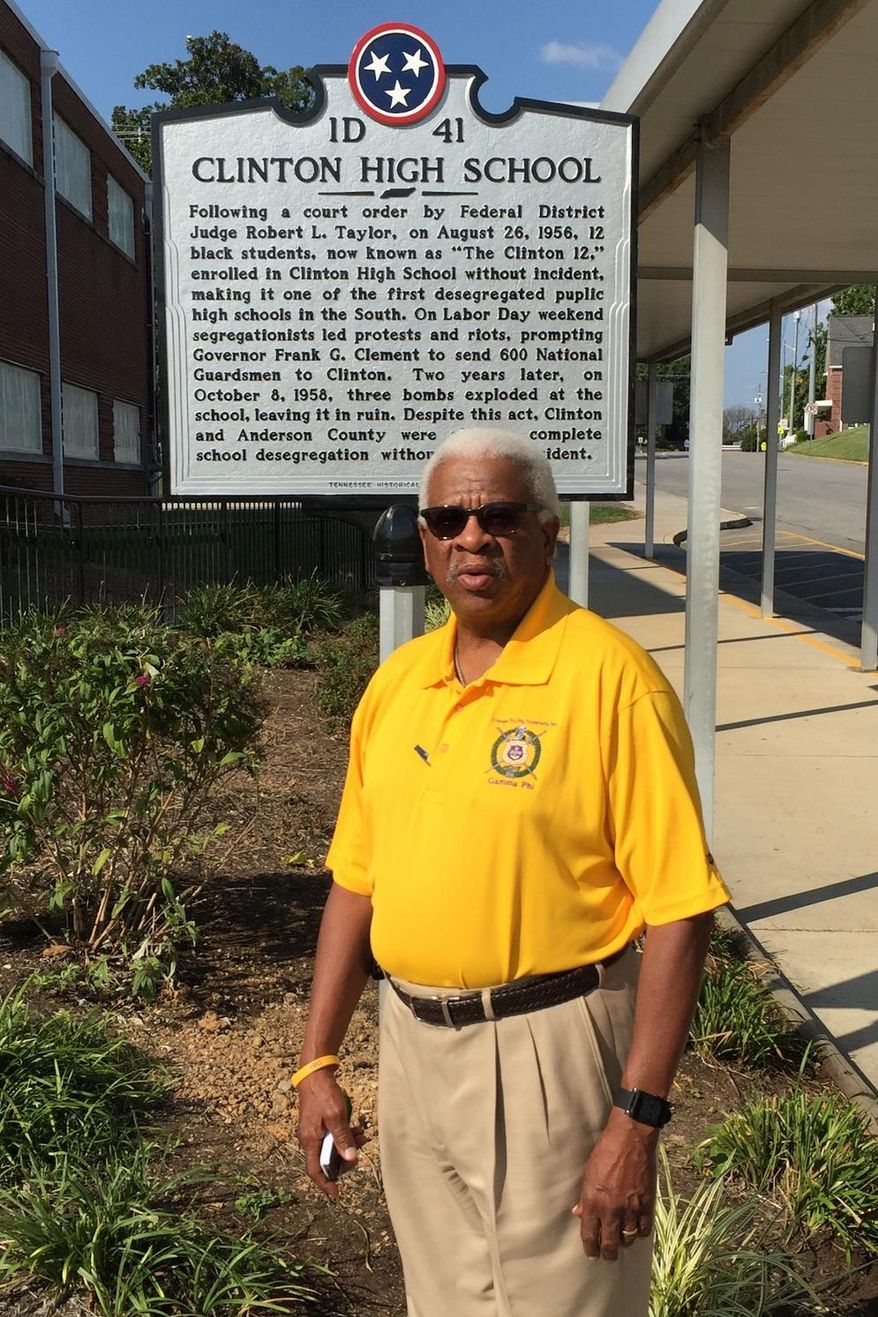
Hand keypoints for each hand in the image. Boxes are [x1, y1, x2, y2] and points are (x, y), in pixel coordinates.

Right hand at [296, 1070, 365, 1197]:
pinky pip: (332, 1137)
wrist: (314, 1073)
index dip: (325, 1183)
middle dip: (344, 1160)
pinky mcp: (319, 1123)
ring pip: (331, 1148)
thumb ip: (342, 1137)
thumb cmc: (323, 1093)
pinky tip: (357, 1129)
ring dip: (347, 1146)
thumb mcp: (335, 1115)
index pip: (314, 1170)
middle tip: (359, 1152)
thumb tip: (349, 1158)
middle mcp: (309, 1138)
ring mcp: (313, 1131)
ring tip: (362, 1137)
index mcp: (309, 1140)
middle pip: (326, 1160)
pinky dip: (344, 1136)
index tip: (336, 1193)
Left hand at [572, 1108, 657, 1260]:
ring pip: (627, 1240)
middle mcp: (611, 1210)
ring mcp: (630, 1209)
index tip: (591, 1254)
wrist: (631, 1139)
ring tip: (622, 1240)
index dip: (590, 1248)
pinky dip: (640, 1233)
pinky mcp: (647, 1205)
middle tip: (607, 1255)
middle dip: (607, 1253)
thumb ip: (584, 1197)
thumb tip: (578, 1213)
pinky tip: (636, 1229)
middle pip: (609, 1244)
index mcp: (593, 1202)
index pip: (589, 1235)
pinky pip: (644, 1230)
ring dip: (624, 1242)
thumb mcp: (588, 1173)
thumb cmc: (606, 1152)